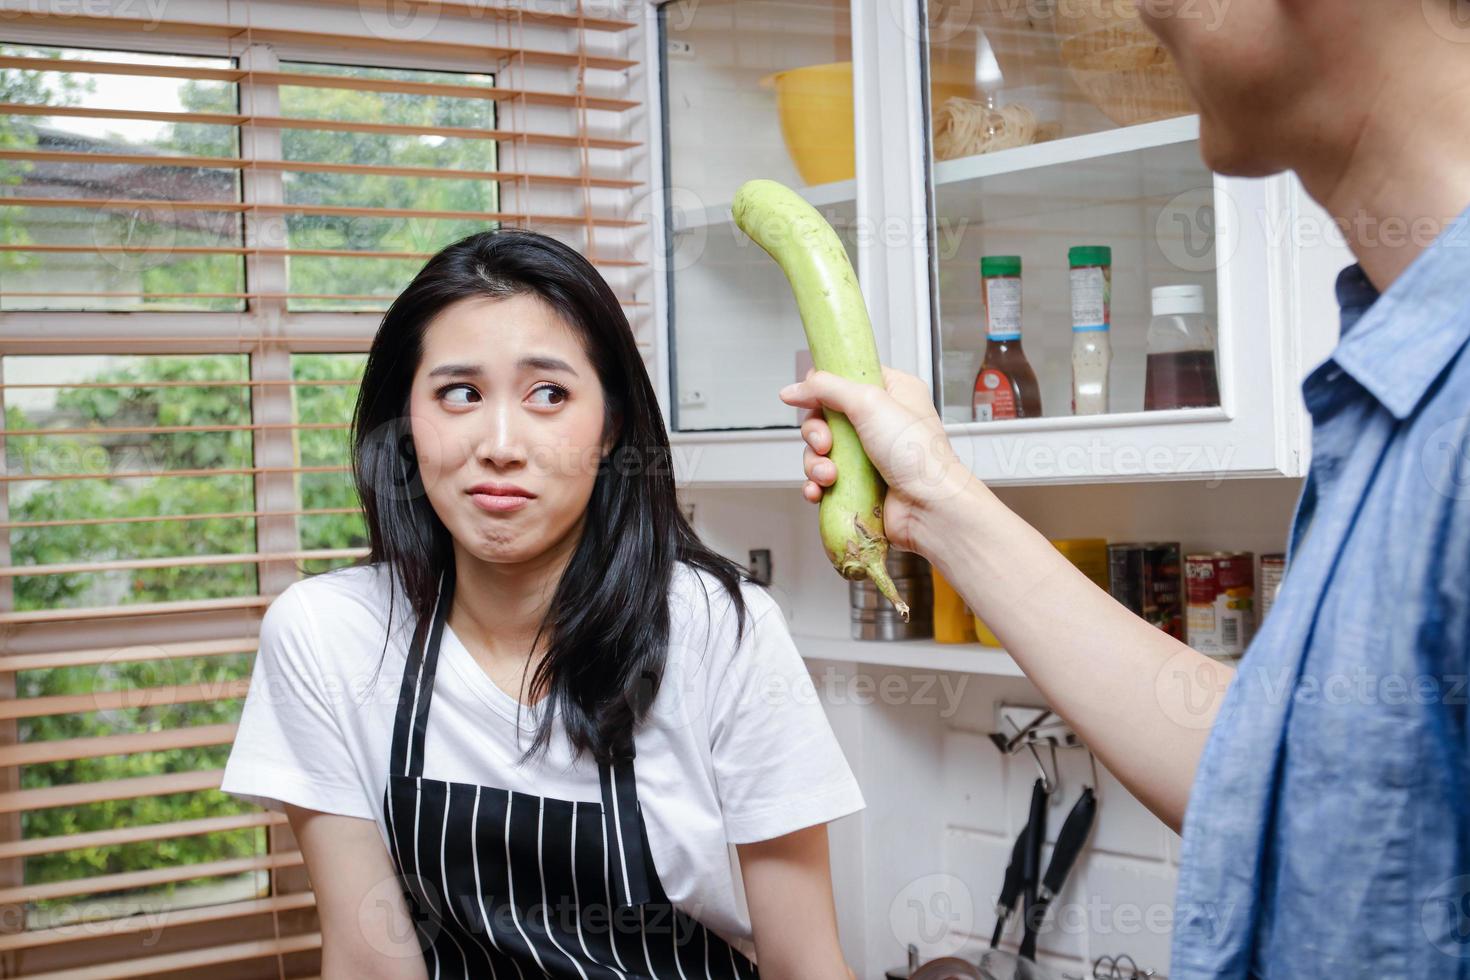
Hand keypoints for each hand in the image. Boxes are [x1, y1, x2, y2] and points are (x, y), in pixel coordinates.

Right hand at [778, 365, 974, 555]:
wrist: (931, 508)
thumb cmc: (918, 455)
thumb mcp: (870, 403)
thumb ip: (827, 388)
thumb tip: (794, 388)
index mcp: (892, 392)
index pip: (845, 378)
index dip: (822, 388)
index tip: (808, 399)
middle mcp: (880, 421)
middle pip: (825, 416)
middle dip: (816, 434)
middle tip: (825, 444)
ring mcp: (869, 454)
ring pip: (822, 450)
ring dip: (815, 463)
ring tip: (829, 475)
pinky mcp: (859, 483)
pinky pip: (824, 479)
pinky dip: (816, 485)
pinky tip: (819, 491)